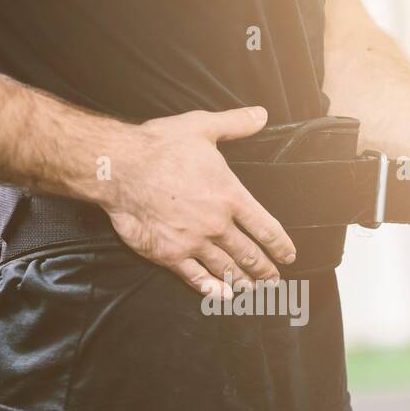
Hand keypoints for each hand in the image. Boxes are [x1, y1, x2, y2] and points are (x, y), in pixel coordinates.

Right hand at [100, 106, 296, 296]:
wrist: (120, 168)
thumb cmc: (160, 146)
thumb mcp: (202, 126)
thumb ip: (235, 124)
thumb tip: (262, 115)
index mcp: (230, 196)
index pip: (265, 227)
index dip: (280, 244)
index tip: (289, 255)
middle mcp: (216, 225)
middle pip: (249, 254)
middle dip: (264, 269)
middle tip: (273, 279)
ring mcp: (193, 243)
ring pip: (226, 269)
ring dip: (243, 281)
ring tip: (252, 289)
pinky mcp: (169, 255)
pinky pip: (195, 278)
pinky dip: (212, 289)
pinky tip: (222, 295)